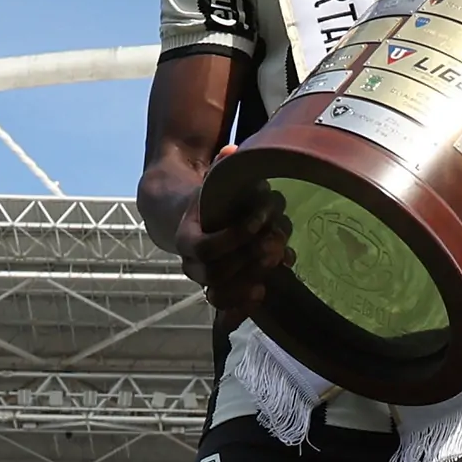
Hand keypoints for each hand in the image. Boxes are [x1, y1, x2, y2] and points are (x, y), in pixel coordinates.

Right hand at [175, 147, 293, 311]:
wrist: (190, 221)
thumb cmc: (209, 200)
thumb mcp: (212, 183)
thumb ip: (220, 168)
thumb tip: (231, 152)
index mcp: (185, 238)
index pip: (207, 247)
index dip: (235, 236)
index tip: (259, 220)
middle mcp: (191, 264)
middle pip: (216, 273)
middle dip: (248, 259)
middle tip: (275, 244)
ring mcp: (204, 281)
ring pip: (220, 293)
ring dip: (251, 279)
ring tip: (276, 263)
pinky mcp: (219, 291)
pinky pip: (223, 309)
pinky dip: (241, 307)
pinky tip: (263, 293)